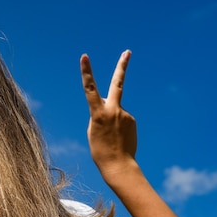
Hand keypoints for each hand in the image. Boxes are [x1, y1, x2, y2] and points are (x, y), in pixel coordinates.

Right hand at [80, 51, 136, 179]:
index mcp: (98, 113)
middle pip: (118, 83)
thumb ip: (99, 112)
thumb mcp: (93, 129)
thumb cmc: (100, 149)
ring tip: (110, 137)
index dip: (86, 71)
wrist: (118, 164)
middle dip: (122, 66)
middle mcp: (113, 110)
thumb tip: (108, 102)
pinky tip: (117, 137)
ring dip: (111, 120)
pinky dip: (118, 126)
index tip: (84, 56)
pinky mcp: (132, 120)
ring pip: (115, 110)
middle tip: (128, 51)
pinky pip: (122, 118)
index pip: (90, 88)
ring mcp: (125, 114)